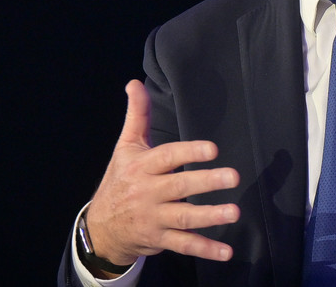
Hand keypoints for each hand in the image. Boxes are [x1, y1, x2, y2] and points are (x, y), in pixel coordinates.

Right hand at [84, 79, 240, 271]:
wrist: (100, 227)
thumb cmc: (120, 179)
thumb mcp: (125, 147)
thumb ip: (137, 115)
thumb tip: (134, 83)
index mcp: (141, 167)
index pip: (167, 158)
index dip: (189, 152)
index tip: (212, 149)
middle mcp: (147, 193)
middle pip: (178, 187)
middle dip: (206, 182)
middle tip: (234, 177)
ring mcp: (153, 218)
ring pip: (183, 218)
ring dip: (210, 216)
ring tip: (235, 213)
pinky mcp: (159, 240)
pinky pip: (183, 246)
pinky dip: (205, 249)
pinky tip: (226, 251)